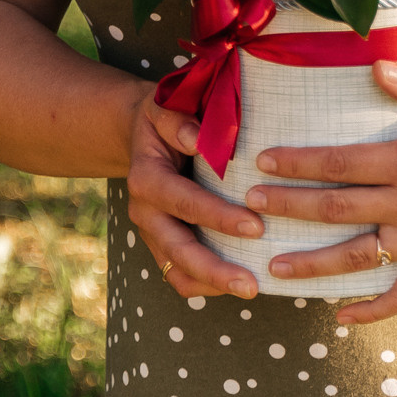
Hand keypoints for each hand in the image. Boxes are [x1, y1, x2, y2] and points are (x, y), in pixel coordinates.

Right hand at [125, 89, 263, 300]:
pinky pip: (179, 276)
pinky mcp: (161, 244)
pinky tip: (237, 283)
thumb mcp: (165, 106)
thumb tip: (199, 140)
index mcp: (147, 178)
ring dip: (212, 284)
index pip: (186, 203)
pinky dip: (205, 285)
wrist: (141, 135)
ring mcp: (151, 233)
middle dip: (216, 269)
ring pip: (178, 271)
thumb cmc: (163, 118)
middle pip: (179, 250)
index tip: (256, 226)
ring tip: (250, 290)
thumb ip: (178, 120)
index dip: (219, 217)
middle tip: (253, 284)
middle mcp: (145, 212)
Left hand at [247, 59, 396, 324]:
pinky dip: (370, 310)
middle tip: (249, 206)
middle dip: (289, 207)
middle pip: (336, 209)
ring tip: (272, 267)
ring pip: (357, 257)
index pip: (340, 163)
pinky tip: (340, 314)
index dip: (298, 163)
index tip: (263, 162)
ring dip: (312, 264)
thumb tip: (375, 66)